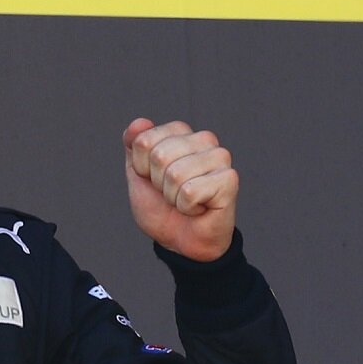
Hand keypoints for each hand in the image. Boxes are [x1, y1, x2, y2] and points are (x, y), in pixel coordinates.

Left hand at [122, 118, 238, 262]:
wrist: (180, 241)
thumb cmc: (162, 207)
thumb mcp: (138, 174)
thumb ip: (134, 146)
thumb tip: (140, 122)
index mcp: (180, 132)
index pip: (144, 139)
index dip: (142, 167)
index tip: (154, 180)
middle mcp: (203, 139)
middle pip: (159, 156)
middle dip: (158, 183)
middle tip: (172, 193)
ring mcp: (219, 158)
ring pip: (175, 174)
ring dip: (173, 197)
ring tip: (185, 201)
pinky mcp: (229, 179)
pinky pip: (190, 192)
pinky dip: (187, 207)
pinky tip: (198, 208)